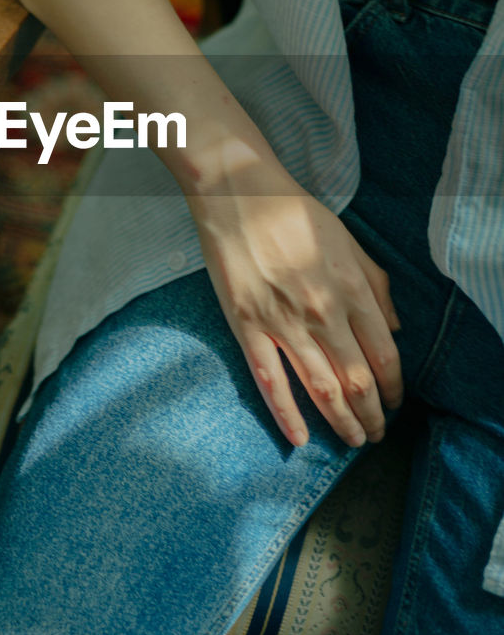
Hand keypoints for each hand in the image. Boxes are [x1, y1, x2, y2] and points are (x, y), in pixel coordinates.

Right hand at [185, 148, 402, 448]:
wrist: (238, 194)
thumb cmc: (293, 212)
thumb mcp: (348, 240)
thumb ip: (376, 285)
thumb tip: (394, 329)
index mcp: (351, 289)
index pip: (383, 355)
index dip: (393, 388)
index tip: (395, 403)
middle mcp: (323, 311)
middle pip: (356, 381)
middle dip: (371, 415)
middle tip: (375, 434)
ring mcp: (283, 322)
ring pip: (320, 388)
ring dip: (340, 422)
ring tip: (351, 440)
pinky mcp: (247, 325)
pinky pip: (269, 381)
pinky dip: (286, 415)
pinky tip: (298, 438)